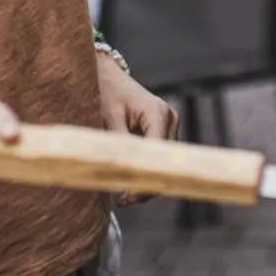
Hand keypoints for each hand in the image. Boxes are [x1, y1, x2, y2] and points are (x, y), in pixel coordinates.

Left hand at [97, 55, 178, 204]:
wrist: (107, 74)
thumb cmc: (105, 92)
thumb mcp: (108, 118)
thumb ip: (118, 146)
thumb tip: (120, 175)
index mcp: (158, 114)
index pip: (156, 156)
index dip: (144, 180)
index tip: (125, 198)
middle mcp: (170, 118)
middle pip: (163, 162)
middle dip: (145, 184)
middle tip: (120, 201)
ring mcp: (170, 123)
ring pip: (162, 161)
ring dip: (145, 178)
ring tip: (121, 194)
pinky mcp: (164, 129)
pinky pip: (158, 155)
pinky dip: (144, 168)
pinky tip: (126, 179)